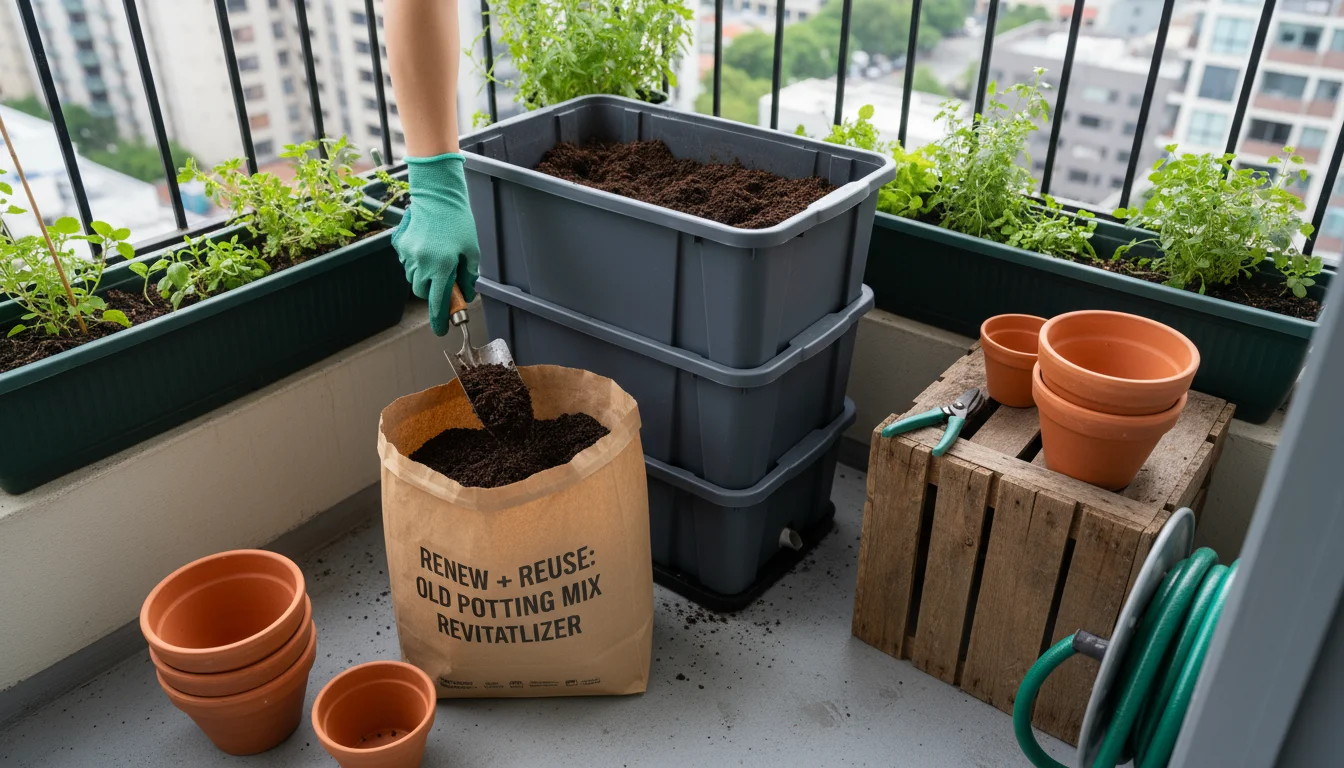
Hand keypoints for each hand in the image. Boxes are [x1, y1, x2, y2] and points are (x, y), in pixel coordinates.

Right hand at [391, 152, 479, 335]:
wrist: (437, 194)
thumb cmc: (458, 221)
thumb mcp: (472, 250)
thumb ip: (468, 276)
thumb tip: (465, 295)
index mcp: (442, 267)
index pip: (438, 303)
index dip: (440, 320)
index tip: (442, 331)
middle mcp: (421, 264)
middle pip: (422, 293)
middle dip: (432, 294)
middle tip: (445, 283)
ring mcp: (407, 254)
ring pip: (412, 279)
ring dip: (424, 278)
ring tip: (437, 258)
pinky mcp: (400, 244)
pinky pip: (406, 262)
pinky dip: (416, 262)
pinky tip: (426, 247)